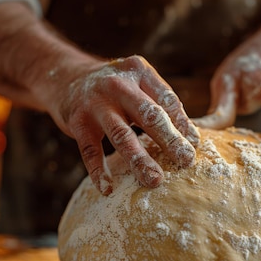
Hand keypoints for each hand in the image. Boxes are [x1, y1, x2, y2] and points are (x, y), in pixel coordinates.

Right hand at [47, 55, 199, 194]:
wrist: (65, 78)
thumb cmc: (114, 89)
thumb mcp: (137, 84)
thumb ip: (161, 104)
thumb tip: (191, 138)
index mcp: (139, 71)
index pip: (166, 99)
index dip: (182, 123)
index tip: (195, 145)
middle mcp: (118, 84)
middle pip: (149, 115)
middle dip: (169, 139)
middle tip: (185, 161)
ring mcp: (95, 103)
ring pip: (121, 135)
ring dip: (140, 160)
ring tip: (154, 180)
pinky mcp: (78, 122)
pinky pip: (90, 151)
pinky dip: (99, 171)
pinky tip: (108, 189)